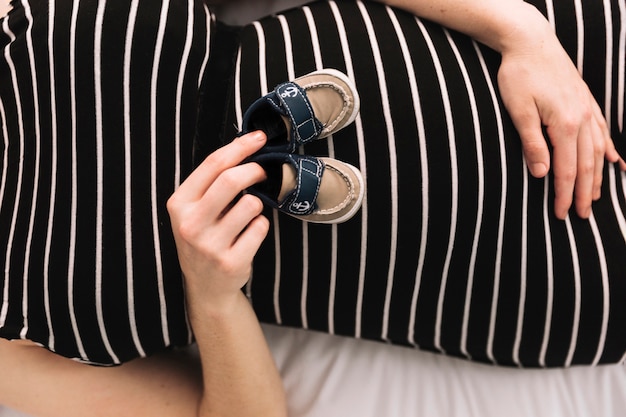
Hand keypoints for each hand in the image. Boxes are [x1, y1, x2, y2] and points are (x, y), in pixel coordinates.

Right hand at [167, 131, 268, 310]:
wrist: (206, 286)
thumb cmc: (204, 237)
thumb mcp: (195, 209)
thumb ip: (212, 182)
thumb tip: (245, 144)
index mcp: (179, 204)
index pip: (212, 164)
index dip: (240, 147)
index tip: (259, 138)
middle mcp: (190, 224)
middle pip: (231, 180)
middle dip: (255, 170)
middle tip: (263, 172)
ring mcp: (209, 246)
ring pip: (251, 204)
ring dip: (257, 204)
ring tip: (248, 214)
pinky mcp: (231, 262)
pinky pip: (260, 228)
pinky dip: (260, 226)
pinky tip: (249, 234)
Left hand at [497, 19, 624, 219]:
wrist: (532, 42)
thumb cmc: (519, 75)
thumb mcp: (518, 111)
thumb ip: (532, 143)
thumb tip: (541, 174)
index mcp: (564, 124)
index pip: (564, 170)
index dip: (562, 195)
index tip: (560, 215)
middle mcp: (582, 119)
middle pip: (585, 165)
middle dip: (583, 194)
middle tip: (583, 217)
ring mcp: (587, 110)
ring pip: (597, 151)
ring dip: (597, 177)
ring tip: (595, 198)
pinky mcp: (586, 102)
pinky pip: (602, 132)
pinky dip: (609, 150)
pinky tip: (615, 163)